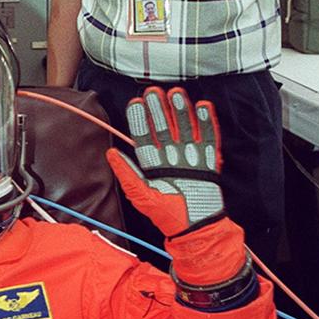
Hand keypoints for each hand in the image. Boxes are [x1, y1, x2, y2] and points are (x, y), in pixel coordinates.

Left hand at [106, 86, 224, 237]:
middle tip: (154, 91)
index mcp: (153, 166)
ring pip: (185, 128)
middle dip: (159, 110)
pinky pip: (208, 138)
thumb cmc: (168, 216)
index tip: (136, 102)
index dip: (140, 121)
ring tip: (176, 93)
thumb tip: (110, 153)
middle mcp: (171, 158)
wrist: (197, 227)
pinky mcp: (208, 162)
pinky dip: (207, 123)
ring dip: (181, 111)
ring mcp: (191, 159)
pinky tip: (203, 106)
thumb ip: (127, 174)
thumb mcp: (143, 196)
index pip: (144, 138)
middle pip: (165, 128)